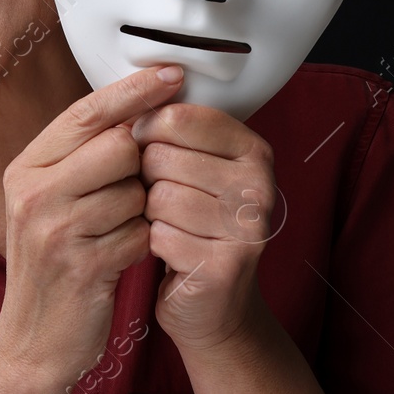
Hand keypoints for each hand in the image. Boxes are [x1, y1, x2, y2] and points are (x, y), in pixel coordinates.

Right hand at [0, 65, 185, 384]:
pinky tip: (122, 258)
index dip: (134, 90)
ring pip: (136, 189)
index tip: (174, 74)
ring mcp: (54, 228)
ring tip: (117, 233)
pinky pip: (141, 232)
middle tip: (130, 195)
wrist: (32, 344)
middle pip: (119, 145)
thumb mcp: (49, 203)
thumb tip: (138, 108)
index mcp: (25, 168)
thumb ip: (81, 158)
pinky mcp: (82, 264)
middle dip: (140, 167)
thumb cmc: (53, 266)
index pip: (87, 111)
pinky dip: (144, 244)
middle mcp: (32, 192)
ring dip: (143, 211)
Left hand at [133, 102, 280, 354]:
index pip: (177, 117)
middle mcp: (259, 183)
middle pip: (163, 156)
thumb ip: (172, 130)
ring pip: (159, 196)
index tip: (149, 155)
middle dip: (146, 180)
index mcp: (252, 148)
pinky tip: (170, 253)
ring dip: (149, 215)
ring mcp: (248, 226)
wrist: (212, 304)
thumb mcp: (191, 169)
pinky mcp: (227, 265)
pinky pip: (160, 236)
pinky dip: (153, 245)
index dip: (146, 136)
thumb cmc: (191, 227)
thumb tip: (134, 89)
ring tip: (168, 226)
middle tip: (162, 202)